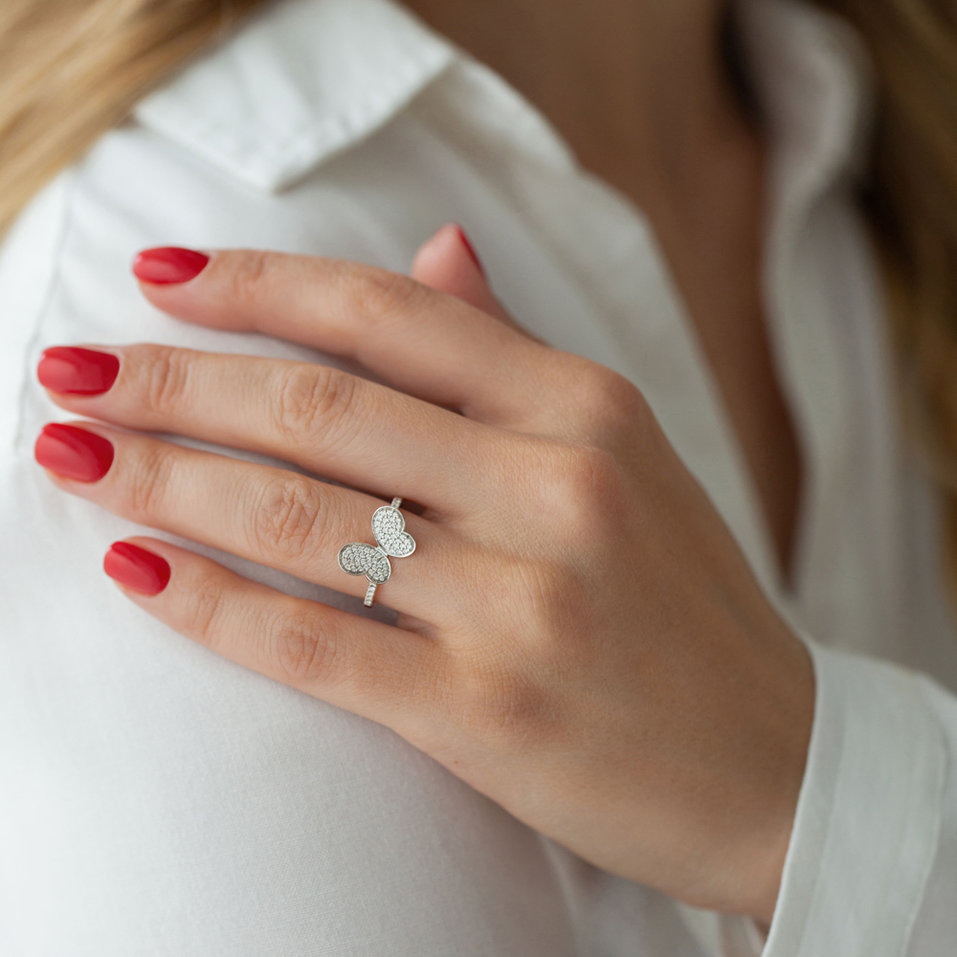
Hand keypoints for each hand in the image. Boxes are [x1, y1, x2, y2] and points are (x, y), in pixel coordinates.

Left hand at [34, 223, 813, 923]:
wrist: (777, 760)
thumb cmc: (685, 601)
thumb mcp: (624, 449)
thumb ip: (515, 352)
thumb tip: (436, 248)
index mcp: (586, 406)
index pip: (390, 311)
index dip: (259, 285)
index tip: (162, 279)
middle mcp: (556, 485)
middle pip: (321, 405)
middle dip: (173, 380)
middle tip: (71, 366)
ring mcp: (525, 602)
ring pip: (299, 515)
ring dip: (162, 477)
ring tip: (73, 452)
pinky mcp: (490, 712)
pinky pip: (317, 642)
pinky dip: (210, 604)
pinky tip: (134, 572)